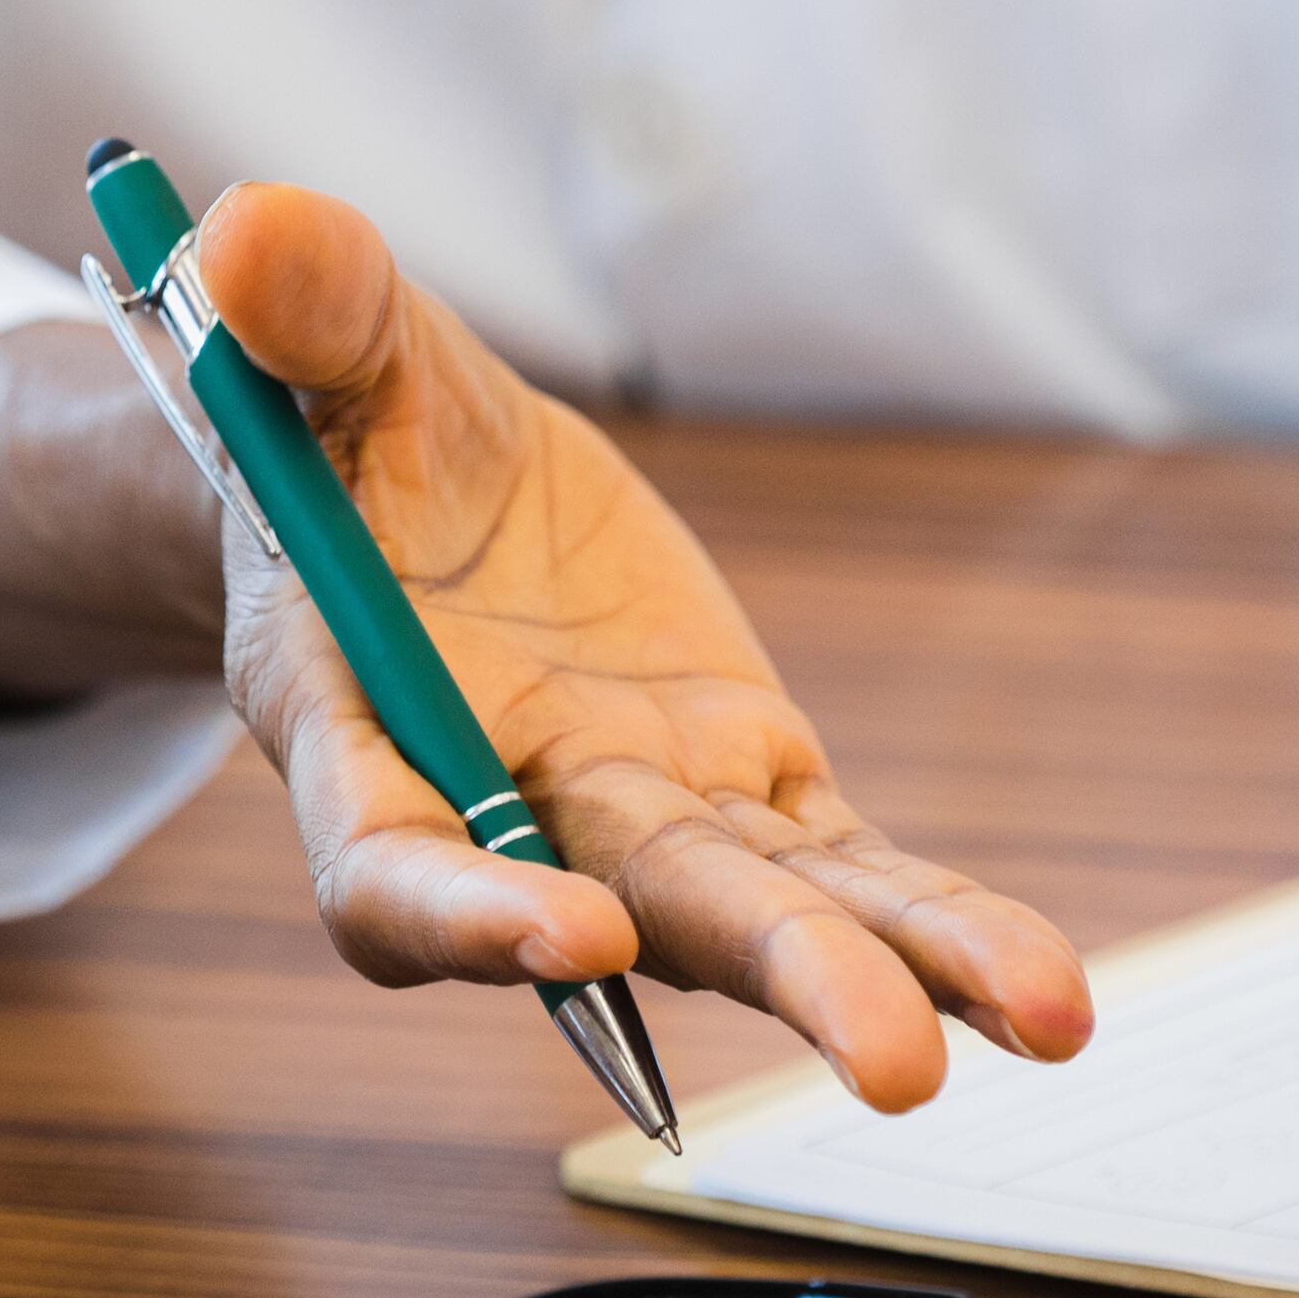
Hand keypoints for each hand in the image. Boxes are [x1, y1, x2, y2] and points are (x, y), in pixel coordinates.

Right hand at [195, 181, 1093, 1107]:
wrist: (403, 481)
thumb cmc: (336, 423)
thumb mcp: (321, 340)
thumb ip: (306, 302)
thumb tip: (253, 235)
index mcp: (356, 722)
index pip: (389, 862)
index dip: (469, 914)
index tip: (577, 935)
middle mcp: (502, 801)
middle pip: (632, 912)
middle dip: (773, 974)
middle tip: (900, 1062)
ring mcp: (635, 806)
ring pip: (762, 908)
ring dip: (890, 972)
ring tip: (1041, 1021)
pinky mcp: (740, 781)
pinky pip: (847, 867)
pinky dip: (939, 922)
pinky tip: (1045, 991)